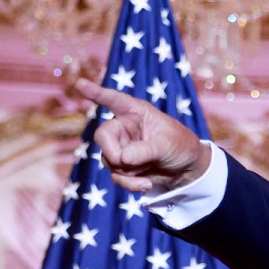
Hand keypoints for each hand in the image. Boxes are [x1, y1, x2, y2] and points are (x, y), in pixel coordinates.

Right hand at [74, 78, 210, 192]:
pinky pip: (116, 175)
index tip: (80, 84)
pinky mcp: (122, 165)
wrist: (187, 168)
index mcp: (136, 112)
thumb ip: (145, 150)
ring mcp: (121, 146)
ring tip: (147, 175)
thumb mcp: (167, 145)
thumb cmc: (181, 146)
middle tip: (127, 163)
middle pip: (103, 137)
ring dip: (127, 172)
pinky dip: (129, 183)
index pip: (114, 100)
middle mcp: (124, 127)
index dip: (96, 93)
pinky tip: (145, 185)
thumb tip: (123, 158)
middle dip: (114, 154)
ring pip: (109, 160)